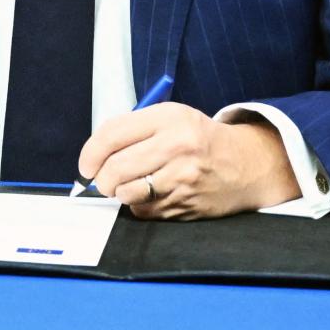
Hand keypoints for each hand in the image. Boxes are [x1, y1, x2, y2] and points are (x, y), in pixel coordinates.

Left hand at [76, 103, 299, 219]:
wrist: (244, 165)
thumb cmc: (198, 139)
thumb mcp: (171, 118)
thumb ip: (133, 129)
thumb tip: (93, 156)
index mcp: (170, 118)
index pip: (112, 134)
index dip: (90, 153)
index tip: (86, 165)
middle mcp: (177, 146)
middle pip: (115, 168)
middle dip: (102, 179)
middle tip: (103, 180)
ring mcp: (182, 179)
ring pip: (127, 193)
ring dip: (120, 193)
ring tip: (129, 185)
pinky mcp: (185, 205)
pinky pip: (143, 211)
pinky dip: (140, 206)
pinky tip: (154, 195)